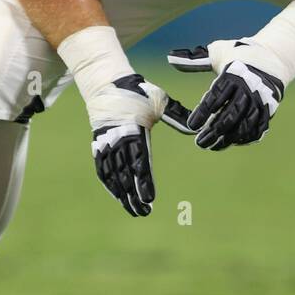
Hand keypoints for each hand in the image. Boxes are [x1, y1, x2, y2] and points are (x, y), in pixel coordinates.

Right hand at [89, 73, 191, 215]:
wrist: (107, 83)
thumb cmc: (138, 91)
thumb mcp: (159, 100)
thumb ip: (177, 115)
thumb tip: (196, 128)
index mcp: (133, 130)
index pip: (139, 161)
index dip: (143, 181)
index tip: (149, 198)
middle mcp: (117, 139)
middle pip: (125, 173)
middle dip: (133, 194)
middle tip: (143, 212)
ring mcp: (105, 143)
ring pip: (113, 174)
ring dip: (122, 194)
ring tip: (133, 210)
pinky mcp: (98, 144)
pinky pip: (102, 168)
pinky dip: (109, 183)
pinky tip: (117, 195)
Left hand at [167, 38, 284, 149]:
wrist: (275, 56)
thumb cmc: (239, 53)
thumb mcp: (217, 51)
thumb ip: (193, 59)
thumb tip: (170, 58)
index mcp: (233, 74)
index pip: (215, 98)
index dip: (203, 113)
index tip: (192, 125)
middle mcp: (248, 89)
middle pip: (229, 115)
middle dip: (213, 131)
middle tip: (199, 142)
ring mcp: (260, 101)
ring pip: (244, 125)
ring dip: (228, 138)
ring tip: (212, 146)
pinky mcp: (269, 109)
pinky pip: (257, 128)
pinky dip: (245, 138)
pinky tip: (231, 142)